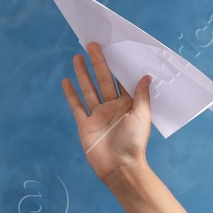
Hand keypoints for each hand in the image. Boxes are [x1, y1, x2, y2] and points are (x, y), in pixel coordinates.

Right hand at [60, 40, 152, 185]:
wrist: (120, 167)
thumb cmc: (134, 143)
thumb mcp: (142, 115)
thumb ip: (141, 95)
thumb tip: (146, 75)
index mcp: (128, 104)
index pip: (121, 79)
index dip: (117, 64)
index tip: (114, 47)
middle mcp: (112, 107)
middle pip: (103, 80)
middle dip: (98, 62)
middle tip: (92, 44)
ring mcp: (98, 115)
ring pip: (88, 89)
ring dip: (83, 74)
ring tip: (77, 57)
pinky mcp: (85, 125)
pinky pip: (76, 106)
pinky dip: (71, 94)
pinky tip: (66, 81)